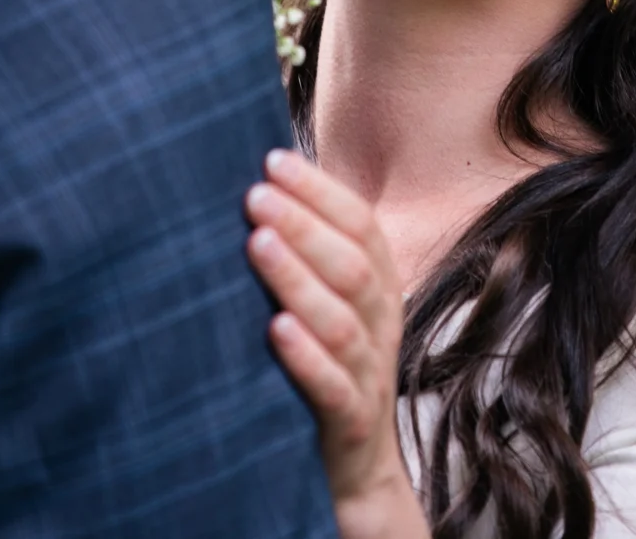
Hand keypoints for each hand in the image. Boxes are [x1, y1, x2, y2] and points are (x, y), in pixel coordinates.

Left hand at [247, 150, 423, 532]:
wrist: (362, 476)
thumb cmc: (329, 372)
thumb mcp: (330, 309)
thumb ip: (309, 258)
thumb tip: (260, 186)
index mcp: (380, 291)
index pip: (362, 227)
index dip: (321, 191)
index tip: (272, 160)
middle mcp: (381, 327)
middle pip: (353, 267)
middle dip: (305, 225)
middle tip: (254, 195)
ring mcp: (369, 377)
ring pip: (344, 323)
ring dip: (300, 280)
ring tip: (258, 244)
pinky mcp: (351, 424)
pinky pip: (335, 389)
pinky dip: (307, 357)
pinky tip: (276, 329)